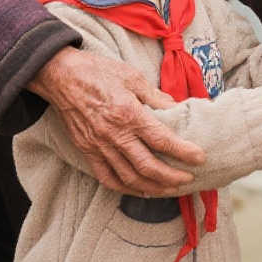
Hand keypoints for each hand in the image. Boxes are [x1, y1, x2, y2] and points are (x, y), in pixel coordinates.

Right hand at [28, 47, 204, 191]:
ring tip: (169, 188)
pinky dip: (125, 188)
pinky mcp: (87, 151)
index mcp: (129, 114)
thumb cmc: (98, 72)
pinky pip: (107, 177)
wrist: (61, 76)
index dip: (183, 152)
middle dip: (171, 177)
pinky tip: (140, 189)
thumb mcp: (132, 77)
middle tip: (188, 178)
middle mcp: (114, 134)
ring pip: (129, 177)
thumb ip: (156, 97)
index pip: (162, 139)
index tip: (200, 158)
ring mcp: (99, 146)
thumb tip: (177, 107)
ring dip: (152, 187)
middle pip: (147, 166)